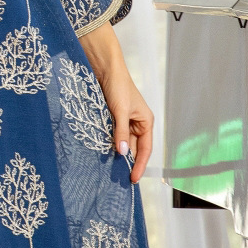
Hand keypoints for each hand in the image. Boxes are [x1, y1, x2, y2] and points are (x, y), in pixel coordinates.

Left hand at [77, 25, 152, 184]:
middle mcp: (137, 123)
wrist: (105, 68)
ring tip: (109, 170)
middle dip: (127, 162)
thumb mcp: (120, 111)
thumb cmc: (118, 86)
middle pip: (133, 148)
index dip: (140, 165)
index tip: (133, 179)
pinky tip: (102, 153)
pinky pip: (112, 136)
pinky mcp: (112, 118)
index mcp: (145, 121)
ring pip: (121, 143)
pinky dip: (108, 144)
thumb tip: (121, 153)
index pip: (145, 149)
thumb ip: (120, 132)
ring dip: (116, 154)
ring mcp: (124, 121)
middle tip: (118, 179)